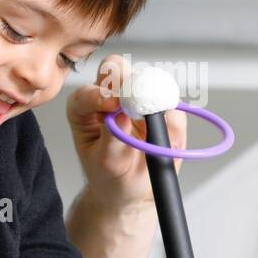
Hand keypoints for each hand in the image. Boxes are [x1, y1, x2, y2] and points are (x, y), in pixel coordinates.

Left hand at [67, 53, 187, 209]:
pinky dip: (172, 119)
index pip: (88, 91)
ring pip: (148, 79)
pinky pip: (171, 102)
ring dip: (154, 98)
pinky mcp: (161, 105)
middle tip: (136, 96)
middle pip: (115, 69)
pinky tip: (167, 140)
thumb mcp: (106, 161)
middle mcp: (109, 95)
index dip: (100, 94)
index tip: (112, 105)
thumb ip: (111, 135)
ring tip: (154, 130)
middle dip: (126, 78)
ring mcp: (137, 97)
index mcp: (84, 108)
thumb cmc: (110, 175)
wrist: (133, 189)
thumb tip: (121, 111)